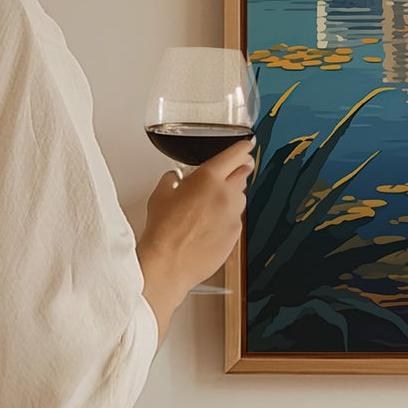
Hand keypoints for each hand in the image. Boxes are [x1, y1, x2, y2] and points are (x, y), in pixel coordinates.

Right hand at [137, 139, 254, 339]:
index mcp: (208, 178)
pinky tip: (211, 225)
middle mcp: (226, 195)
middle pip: (242, 174)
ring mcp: (233, 216)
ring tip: (213, 203)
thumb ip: (172, 179)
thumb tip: (175, 178)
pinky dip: (228, 217)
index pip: (234, 155)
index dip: (242, 148)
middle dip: (239, 170)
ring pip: (241, 198)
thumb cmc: (163, 230)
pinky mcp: (235, 235)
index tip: (246, 145)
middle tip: (233, 170)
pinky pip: (236, 219)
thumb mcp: (160, 194)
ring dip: (232, 195)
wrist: (169, 263)